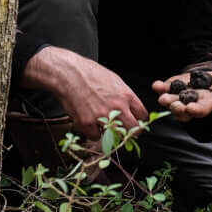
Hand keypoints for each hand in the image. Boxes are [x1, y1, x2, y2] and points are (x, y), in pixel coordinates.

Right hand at [22, 45, 148, 139]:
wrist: (69, 74)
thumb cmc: (90, 74)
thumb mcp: (115, 80)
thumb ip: (125, 96)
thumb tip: (131, 108)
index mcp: (126, 95)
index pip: (143, 116)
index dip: (140, 121)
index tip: (136, 123)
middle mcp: (117, 107)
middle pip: (133, 130)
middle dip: (130, 133)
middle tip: (124, 132)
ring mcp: (102, 117)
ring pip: (115, 137)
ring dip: (110, 133)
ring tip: (102, 124)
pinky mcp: (87, 124)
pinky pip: (95, 137)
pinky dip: (92, 132)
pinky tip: (89, 122)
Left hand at [151, 70, 211, 121]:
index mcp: (207, 106)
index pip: (201, 110)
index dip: (196, 110)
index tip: (192, 109)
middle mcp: (193, 103)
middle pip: (183, 109)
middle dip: (178, 107)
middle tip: (173, 104)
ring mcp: (182, 96)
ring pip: (172, 100)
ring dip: (166, 99)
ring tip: (162, 96)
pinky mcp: (176, 87)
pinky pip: (167, 89)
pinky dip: (161, 87)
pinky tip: (156, 85)